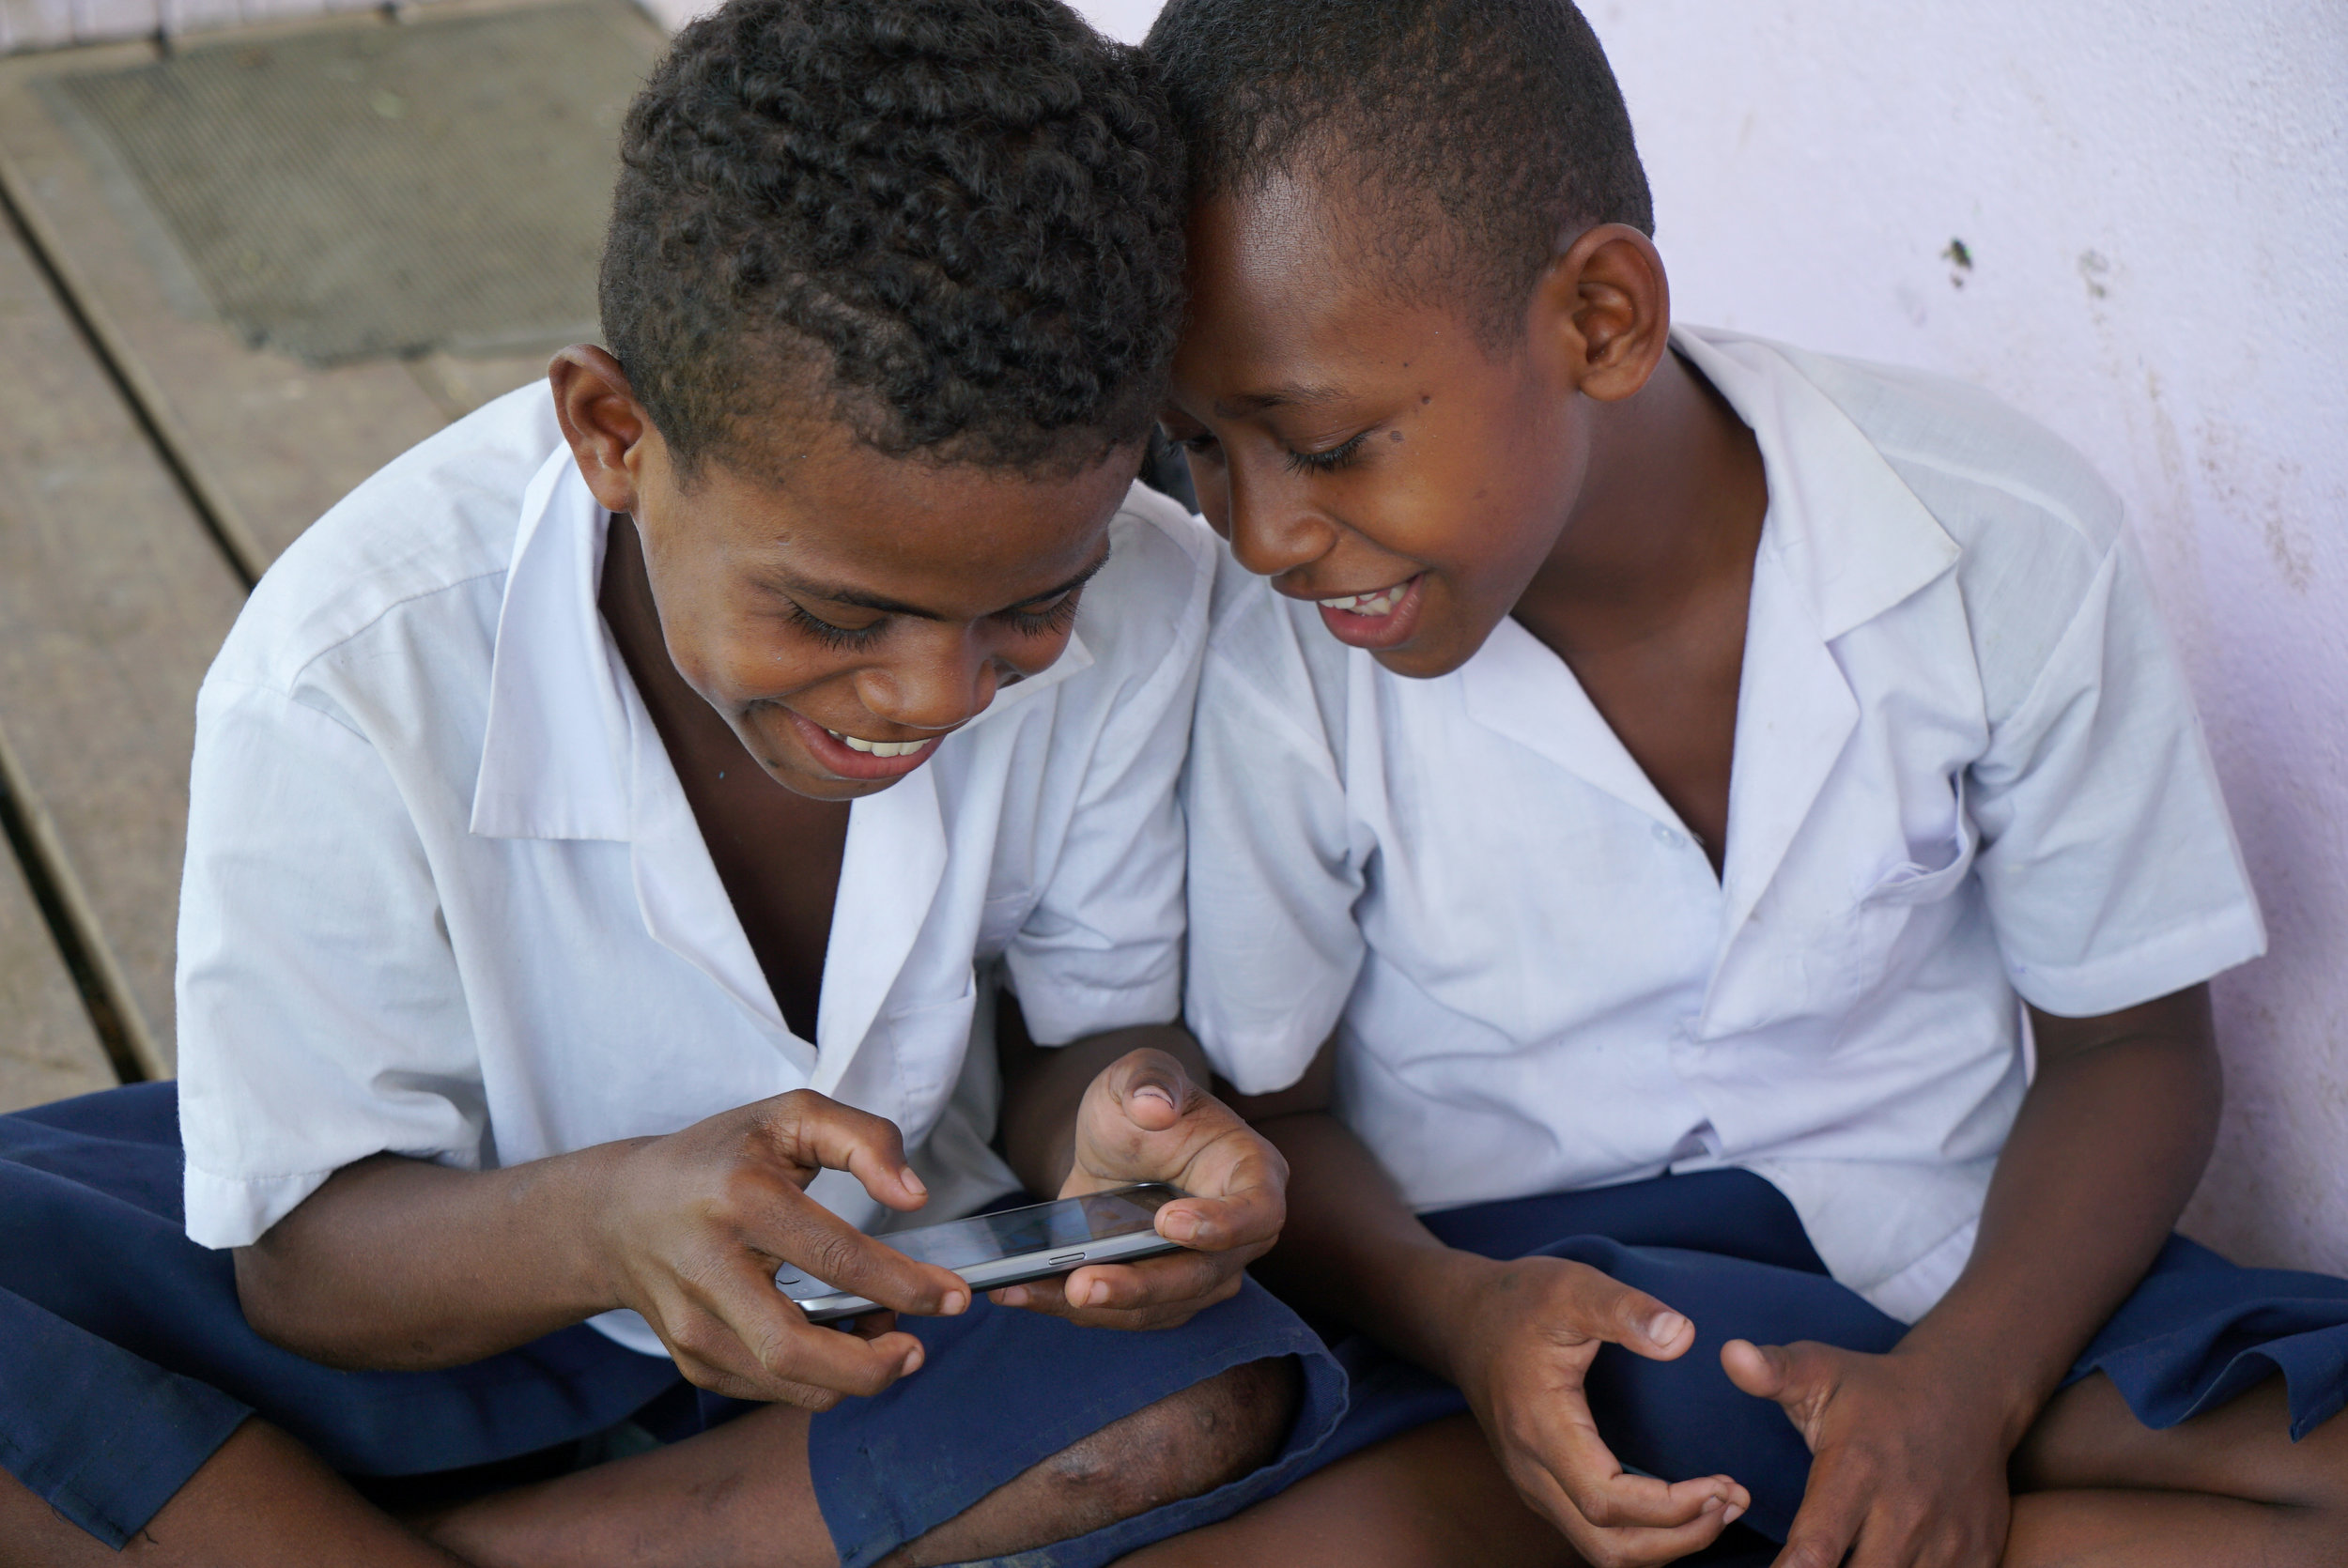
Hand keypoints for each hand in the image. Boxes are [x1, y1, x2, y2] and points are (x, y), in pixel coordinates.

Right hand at [592, 1090, 970, 1406]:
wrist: (617, 1213)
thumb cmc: (719, 1157)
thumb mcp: (790, 1115)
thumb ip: (865, 1139)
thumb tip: (915, 1197)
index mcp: (739, 1197)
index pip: (834, 1256)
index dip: (904, 1283)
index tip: (954, 1296)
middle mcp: (707, 1266)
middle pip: (795, 1349)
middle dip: (872, 1365)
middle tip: (918, 1349)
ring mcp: (691, 1322)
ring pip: (784, 1383)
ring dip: (851, 1375)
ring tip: (881, 1335)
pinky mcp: (690, 1359)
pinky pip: (769, 1390)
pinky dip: (818, 1380)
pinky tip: (838, 1341)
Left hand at [990, 1047, 1285, 1329]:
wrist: (1116, 1143)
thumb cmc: (1142, 1103)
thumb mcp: (1139, 1074)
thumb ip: (1150, 1079)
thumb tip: (1153, 1107)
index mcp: (1253, 1174)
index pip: (1259, 1213)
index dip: (1222, 1226)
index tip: (1168, 1222)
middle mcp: (1239, 1235)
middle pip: (1202, 1276)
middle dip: (1139, 1286)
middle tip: (1082, 1284)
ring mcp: (1202, 1272)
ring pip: (1159, 1308)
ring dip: (1096, 1308)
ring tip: (1030, 1291)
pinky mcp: (1159, 1297)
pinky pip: (1121, 1314)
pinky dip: (1068, 1308)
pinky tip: (1018, 1292)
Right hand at [1447, 1253, 1749, 1567]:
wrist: (1462, 1317)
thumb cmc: (1519, 1300)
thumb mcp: (1573, 1287)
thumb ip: (1627, 1310)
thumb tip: (1683, 1336)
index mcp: (1540, 1427)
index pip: (1607, 1502)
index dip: (1671, 1508)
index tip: (1721, 1483)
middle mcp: (1532, 1469)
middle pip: (1607, 1546)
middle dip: (1679, 1539)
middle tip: (1733, 1503)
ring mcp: (1533, 1483)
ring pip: (1600, 1551)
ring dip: (1663, 1544)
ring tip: (1718, 1508)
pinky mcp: (1541, 1484)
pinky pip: (1593, 1533)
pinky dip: (1643, 1534)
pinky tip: (1682, 1505)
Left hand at [1724, 1339, 2012, 1567]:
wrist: (1969, 1396)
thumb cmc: (1877, 1391)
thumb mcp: (1822, 1370)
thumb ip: (1774, 1371)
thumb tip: (1731, 1353)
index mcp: (1856, 1470)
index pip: (1816, 1550)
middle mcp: (1904, 1512)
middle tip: (1804, 1567)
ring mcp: (1947, 1539)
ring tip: (1847, 1558)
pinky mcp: (1978, 1554)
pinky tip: (1888, 1562)